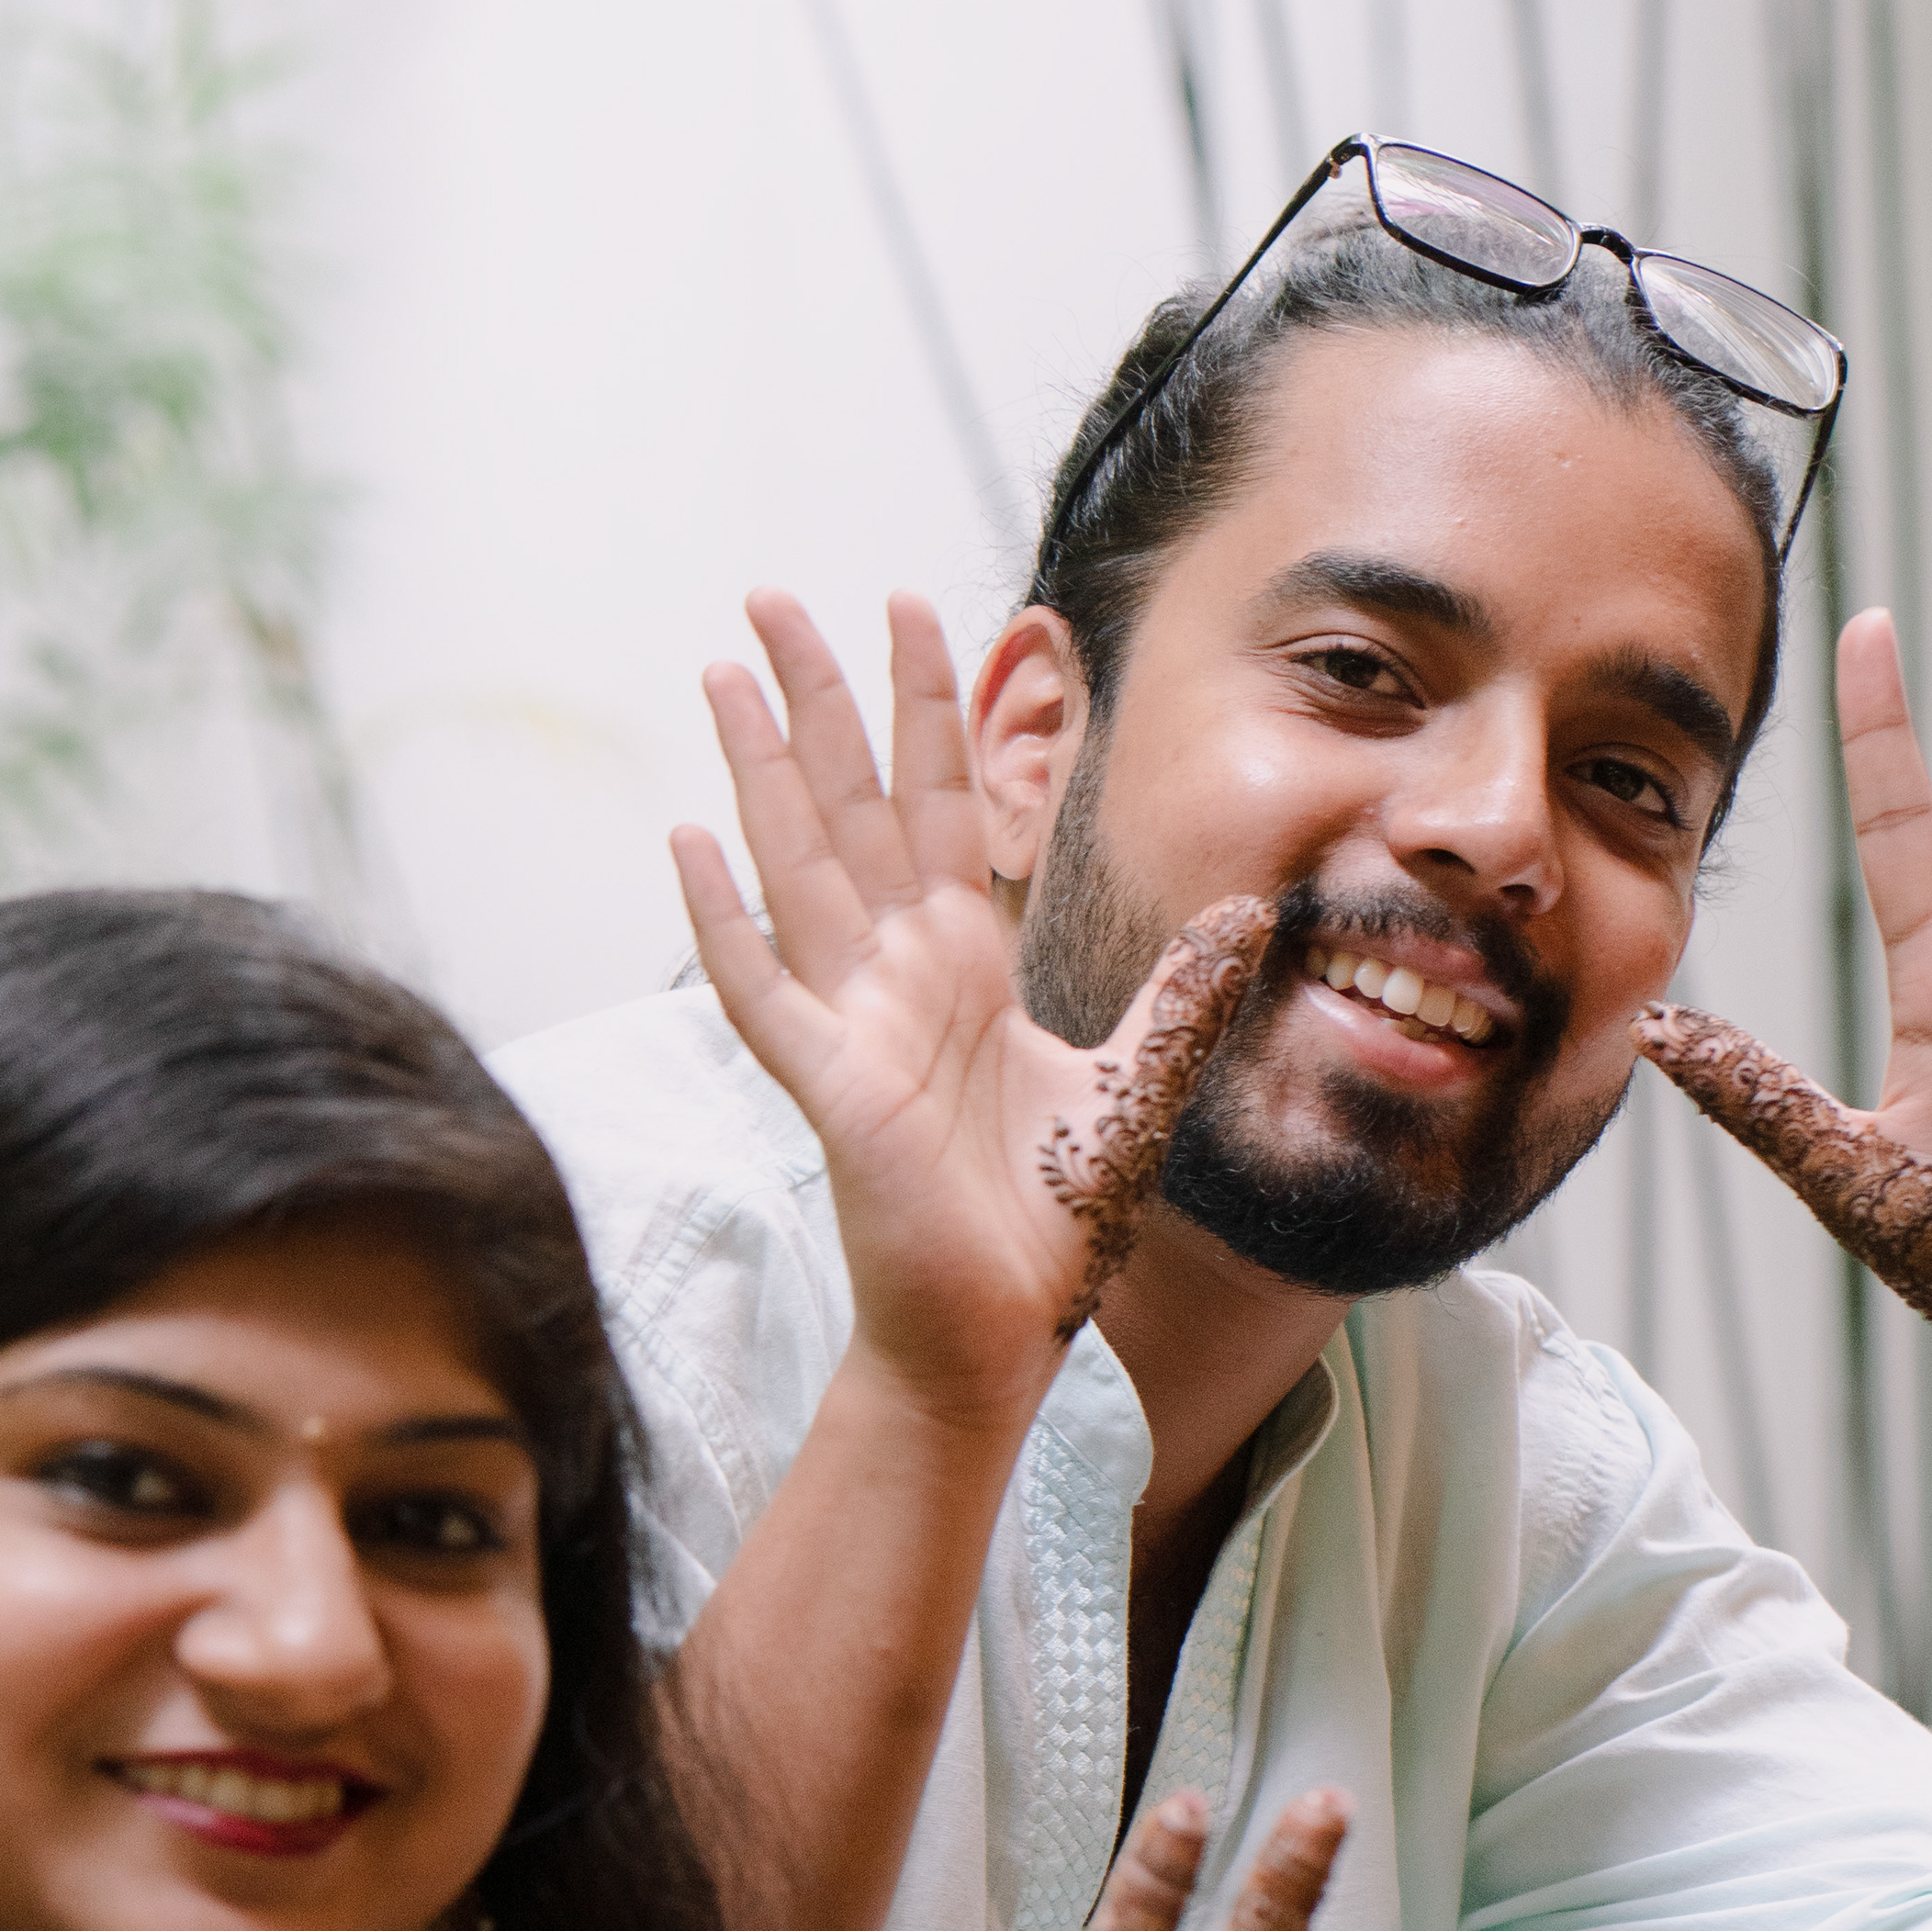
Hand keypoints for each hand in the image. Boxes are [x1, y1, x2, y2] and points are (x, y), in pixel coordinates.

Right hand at [672, 591, 1269, 1425]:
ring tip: (722, 667)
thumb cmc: (1041, 1226)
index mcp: (962, 967)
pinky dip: (722, 919)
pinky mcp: (827, 1086)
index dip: (927, 708)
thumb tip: (1245, 914)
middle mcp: (897, 977)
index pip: (938, 807)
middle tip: (771, 595)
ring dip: (758, 765)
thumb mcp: (1132, 1088)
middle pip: (850, 803)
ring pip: (796, 864)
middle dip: (816, 695)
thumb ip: (1179, 998)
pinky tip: (686, 838)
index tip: (912, 609)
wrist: (1002, 1335)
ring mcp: (852, 1024)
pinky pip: (760, 989)